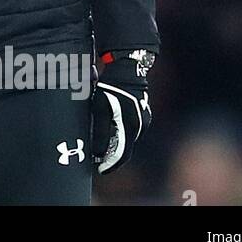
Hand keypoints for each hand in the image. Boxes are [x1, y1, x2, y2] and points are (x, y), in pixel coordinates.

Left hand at [92, 49, 153, 174]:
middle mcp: (140, 126)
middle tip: (98, 163)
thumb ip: (100, 132)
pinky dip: (121, 137)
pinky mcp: (142, 117)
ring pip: (128, 141)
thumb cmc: (110, 88)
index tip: (100, 171)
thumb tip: (98, 154)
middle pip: (126, 149)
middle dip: (112, 158)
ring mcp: (143, 121)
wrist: (128, 70)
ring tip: (101, 151)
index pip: (122, 154)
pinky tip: (110, 137)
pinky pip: (131, 132)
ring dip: (116, 147)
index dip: (111, 164)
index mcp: (130, 126)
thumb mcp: (100, 108)